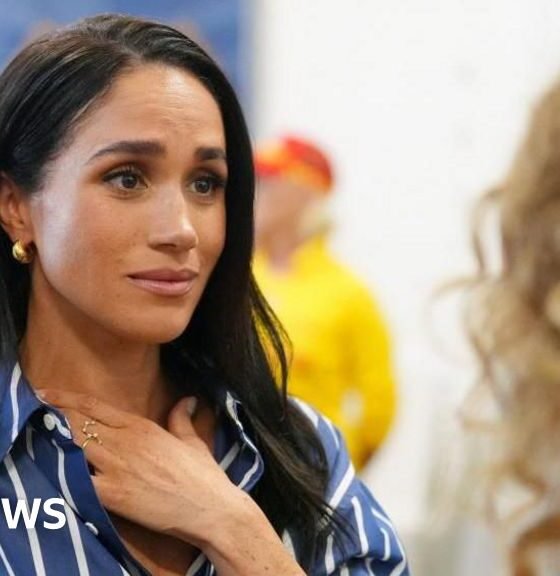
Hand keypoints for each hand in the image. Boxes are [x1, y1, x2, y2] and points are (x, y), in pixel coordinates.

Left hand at [35, 388, 240, 545]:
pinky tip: (55, 468)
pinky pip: (78, 481)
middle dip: (56, 415)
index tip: (47, 393)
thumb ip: (181, 417)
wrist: (209, 507)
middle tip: (38, 411)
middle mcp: (126, 443)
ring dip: (57, 440)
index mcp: (142, 427)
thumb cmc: (202, 474)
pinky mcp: (113, 495)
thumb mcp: (192, 440)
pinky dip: (65, 473)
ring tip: (40, 434)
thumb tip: (187, 399)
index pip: (96, 408)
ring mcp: (117, 469)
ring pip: (74, 447)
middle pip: (79, 424)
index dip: (68, 399)